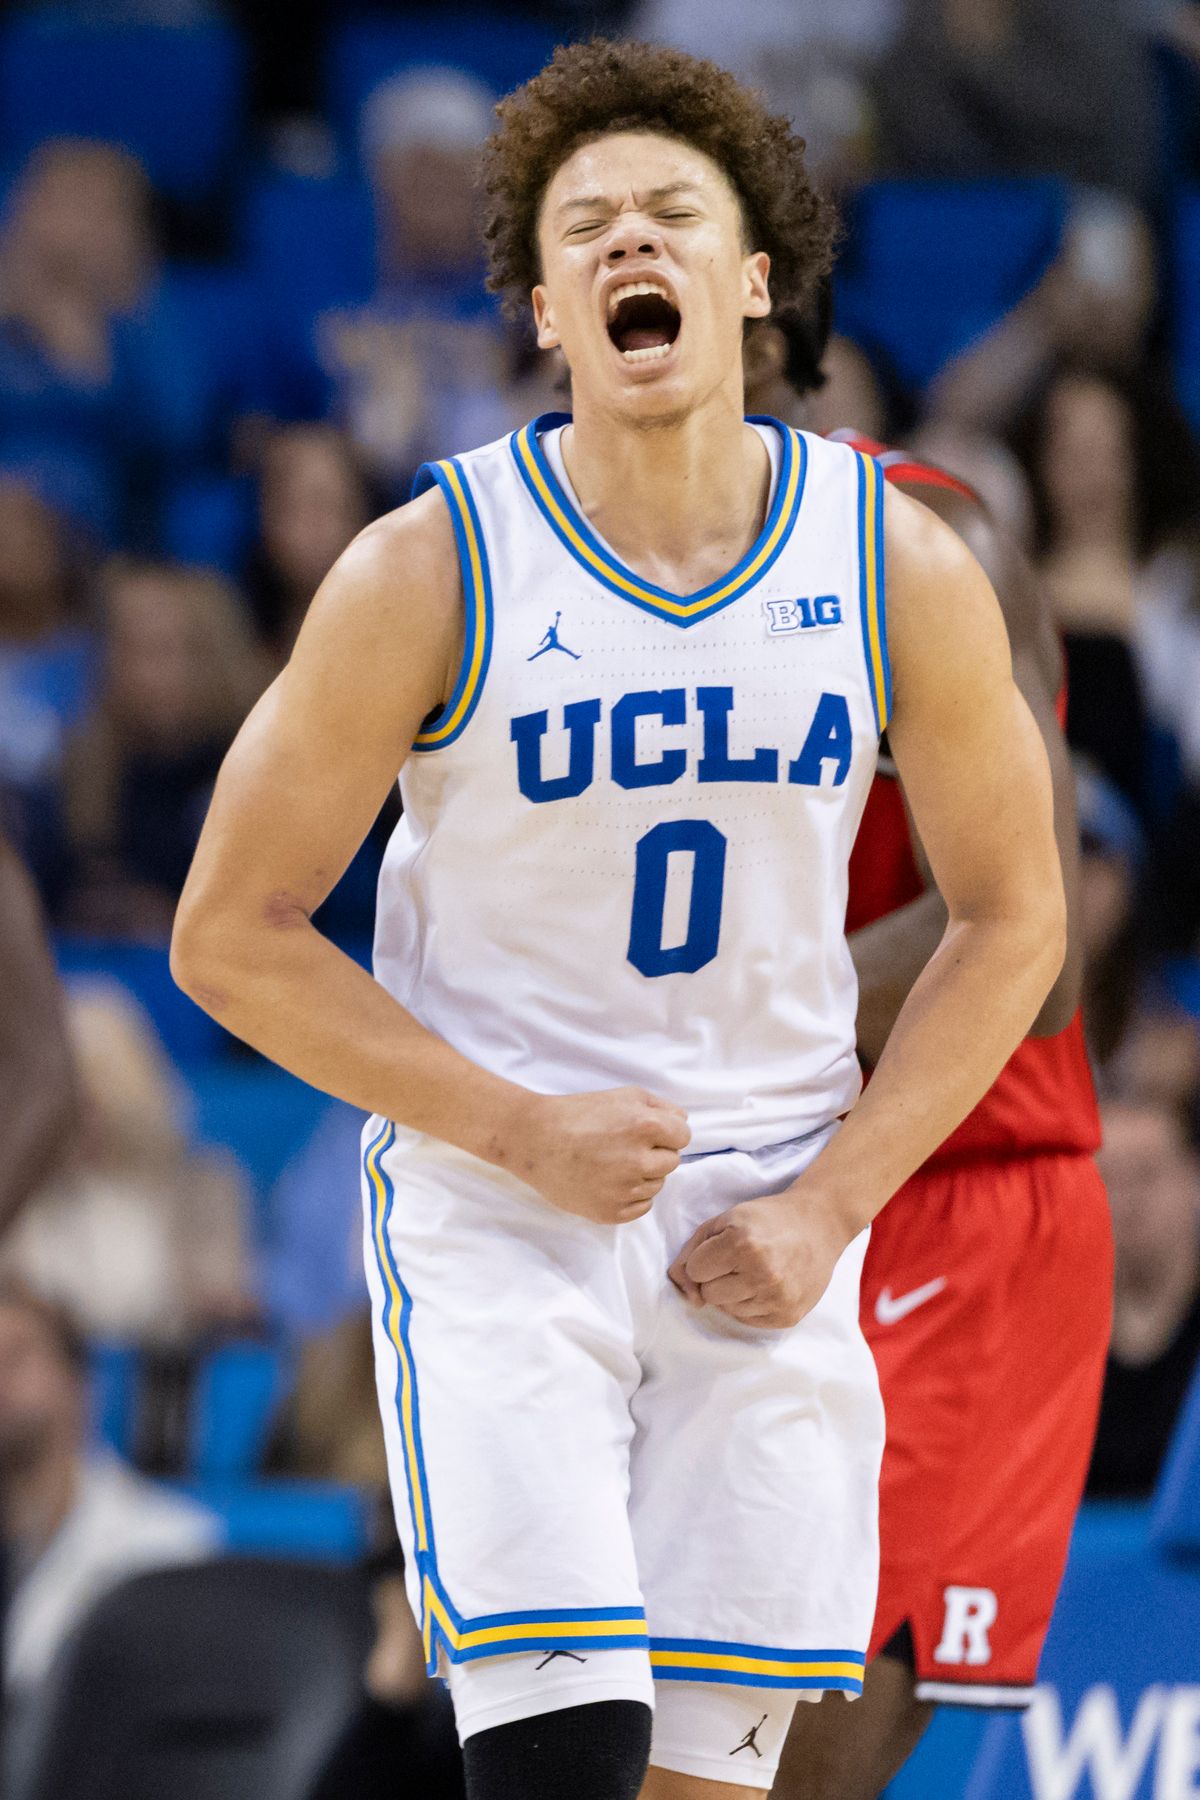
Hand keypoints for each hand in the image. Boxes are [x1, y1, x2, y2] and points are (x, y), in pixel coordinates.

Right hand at [506, 1087, 690, 1224]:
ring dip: (643, 1175)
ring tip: (613, 1162)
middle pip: (672, 1162)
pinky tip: (610, 1181)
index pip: (683, 1136)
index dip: (667, 1131)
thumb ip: (661, 1106)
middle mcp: (639, 1161)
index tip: (646, 1131)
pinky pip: (641, 1207)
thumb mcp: (623, 1095)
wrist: (535, 1140)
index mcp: (645, 1126)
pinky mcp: (610, 1212)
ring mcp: (624, 1190)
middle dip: (655, 1153)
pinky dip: (631, 1196)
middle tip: (625, 1146)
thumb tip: (682, 1123)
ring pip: (657, 1185)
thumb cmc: (578, 1113)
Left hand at [668, 1186, 853, 1328]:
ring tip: (757, 1271)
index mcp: (742, 1244)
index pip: (695, 1271)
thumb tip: (679, 1287)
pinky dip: (751, 1304)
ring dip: (734, 1292)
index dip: (705, 1258)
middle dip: (717, 1277)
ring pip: (727, 1309)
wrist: (819, 1225)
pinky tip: (767, 1284)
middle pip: (708, 1295)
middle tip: (740, 1260)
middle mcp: (761, 1274)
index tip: (724, 1247)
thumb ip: (691, 1251)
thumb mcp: (724, 1221)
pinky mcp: (787, 1317)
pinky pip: (747, 1320)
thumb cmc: (766, 1220)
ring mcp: (777, 1298)